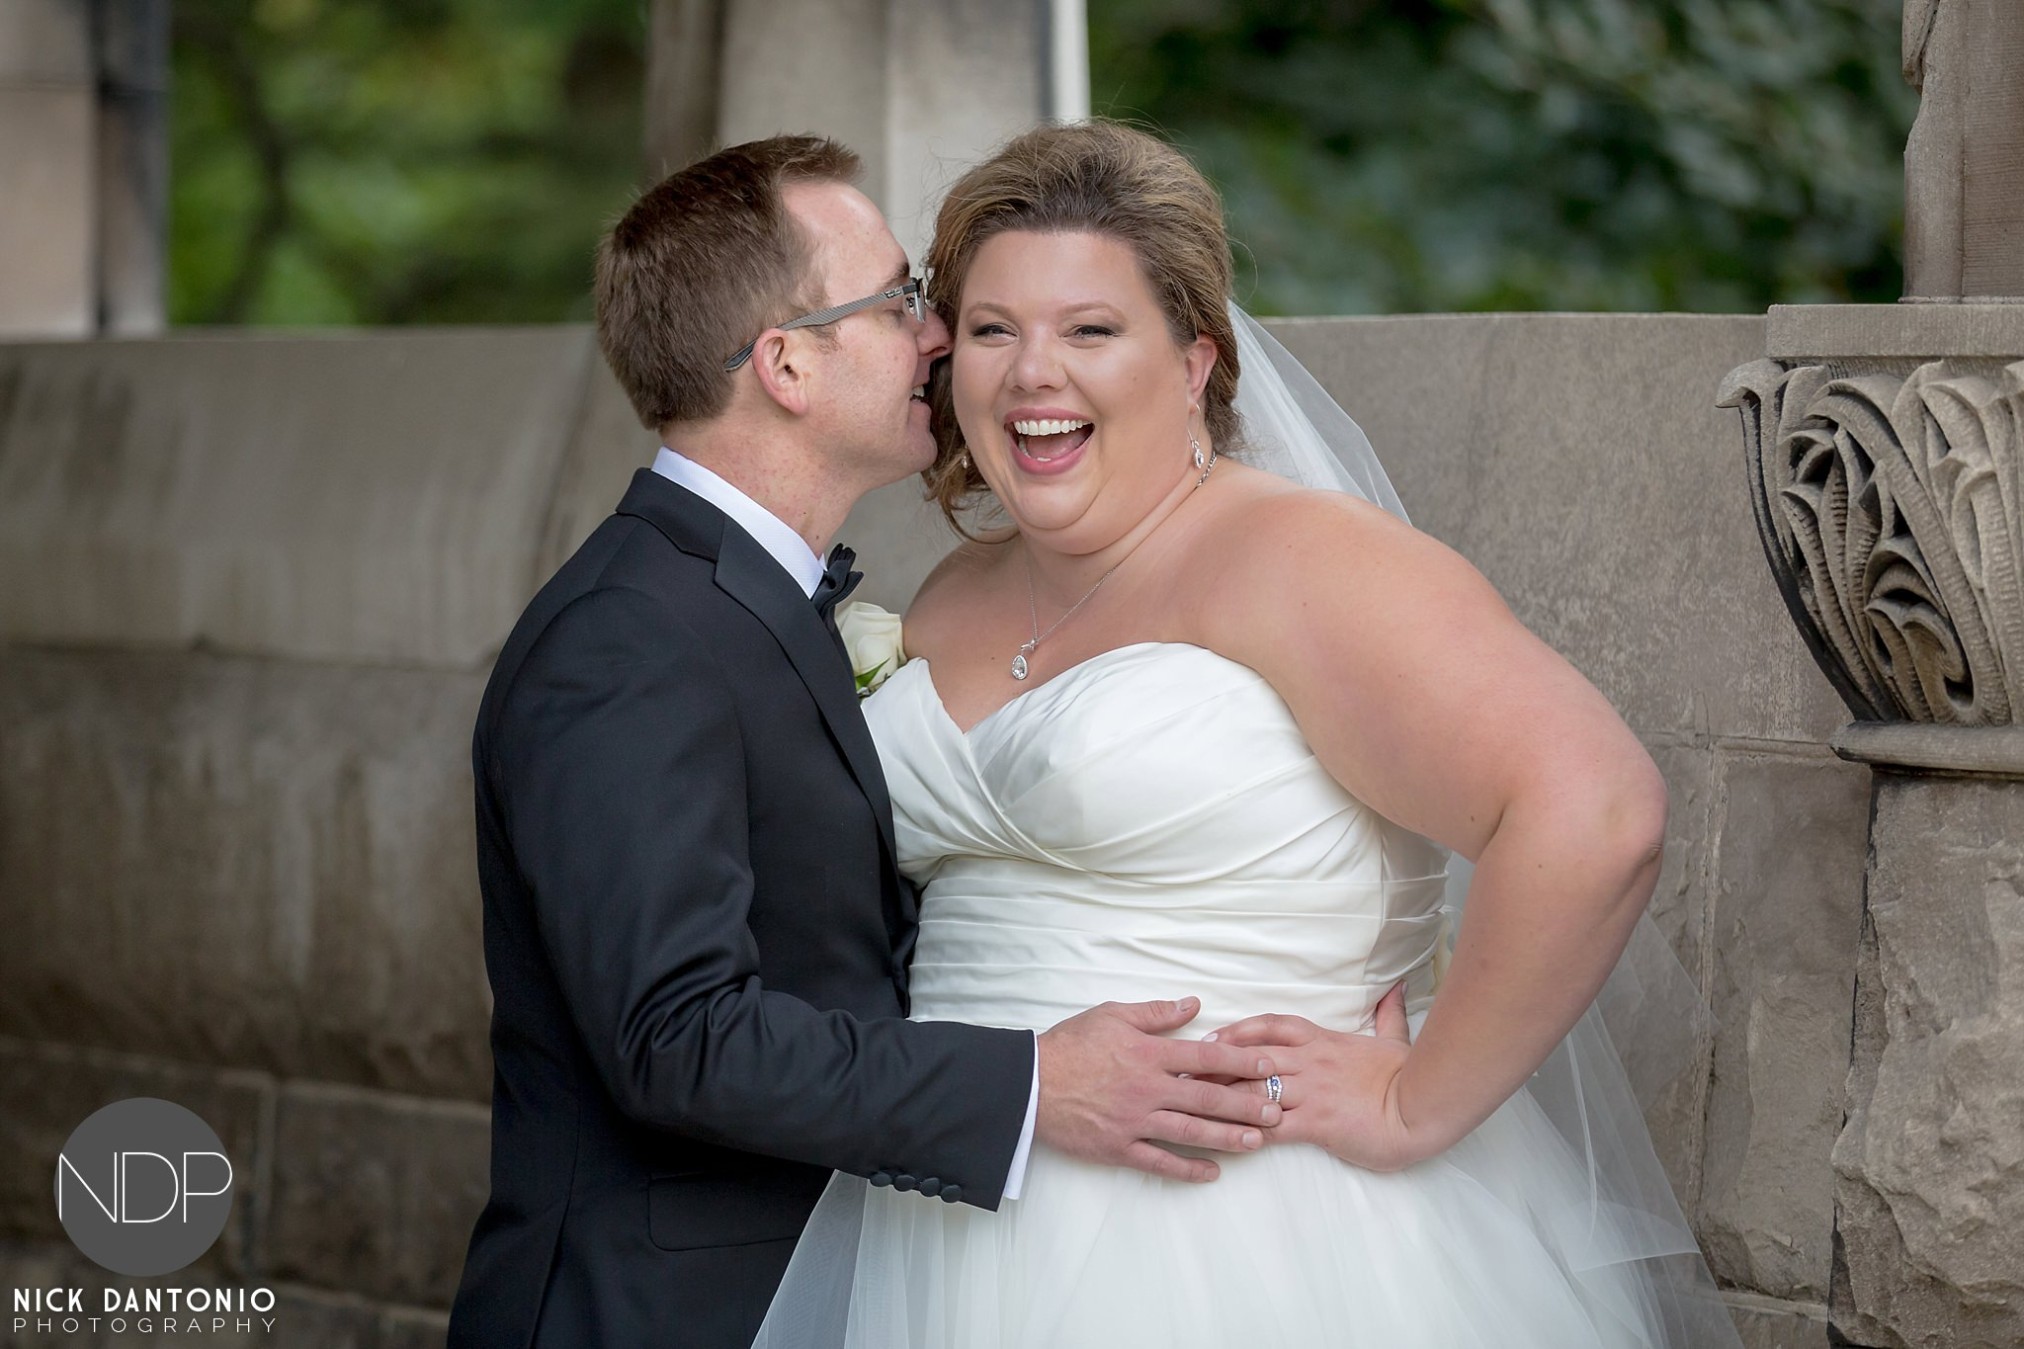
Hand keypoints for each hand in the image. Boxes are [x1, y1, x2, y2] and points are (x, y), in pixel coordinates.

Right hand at [1036, 997, 1283, 1183]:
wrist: (1028, 1084)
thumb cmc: (1070, 1045)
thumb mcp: (1112, 1015)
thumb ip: (1156, 1013)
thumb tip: (1194, 1004)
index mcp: (1148, 1053)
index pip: (1206, 1055)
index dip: (1240, 1060)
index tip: (1268, 1065)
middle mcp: (1148, 1089)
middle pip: (1207, 1097)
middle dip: (1246, 1105)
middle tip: (1277, 1110)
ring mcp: (1135, 1121)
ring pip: (1191, 1132)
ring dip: (1227, 1138)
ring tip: (1257, 1142)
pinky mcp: (1119, 1147)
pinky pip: (1160, 1162)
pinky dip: (1187, 1169)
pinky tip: (1212, 1172)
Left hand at [1208, 984, 1425, 1172]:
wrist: (1421, 1108)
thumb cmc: (1406, 1076)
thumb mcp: (1395, 1039)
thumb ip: (1389, 1014)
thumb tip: (1397, 987)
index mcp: (1322, 1041)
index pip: (1271, 1025)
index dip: (1238, 1029)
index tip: (1212, 1037)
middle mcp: (1309, 1062)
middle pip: (1251, 1057)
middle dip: (1215, 1066)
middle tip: (1183, 1072)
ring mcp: (1310, 1092)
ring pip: (1255, 1090)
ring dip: (1222, 1098)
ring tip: (1190, 1106)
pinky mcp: (1315, 1124)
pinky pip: (1272, 1127)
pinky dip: (1247, 1133)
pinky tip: (1226, 1139)